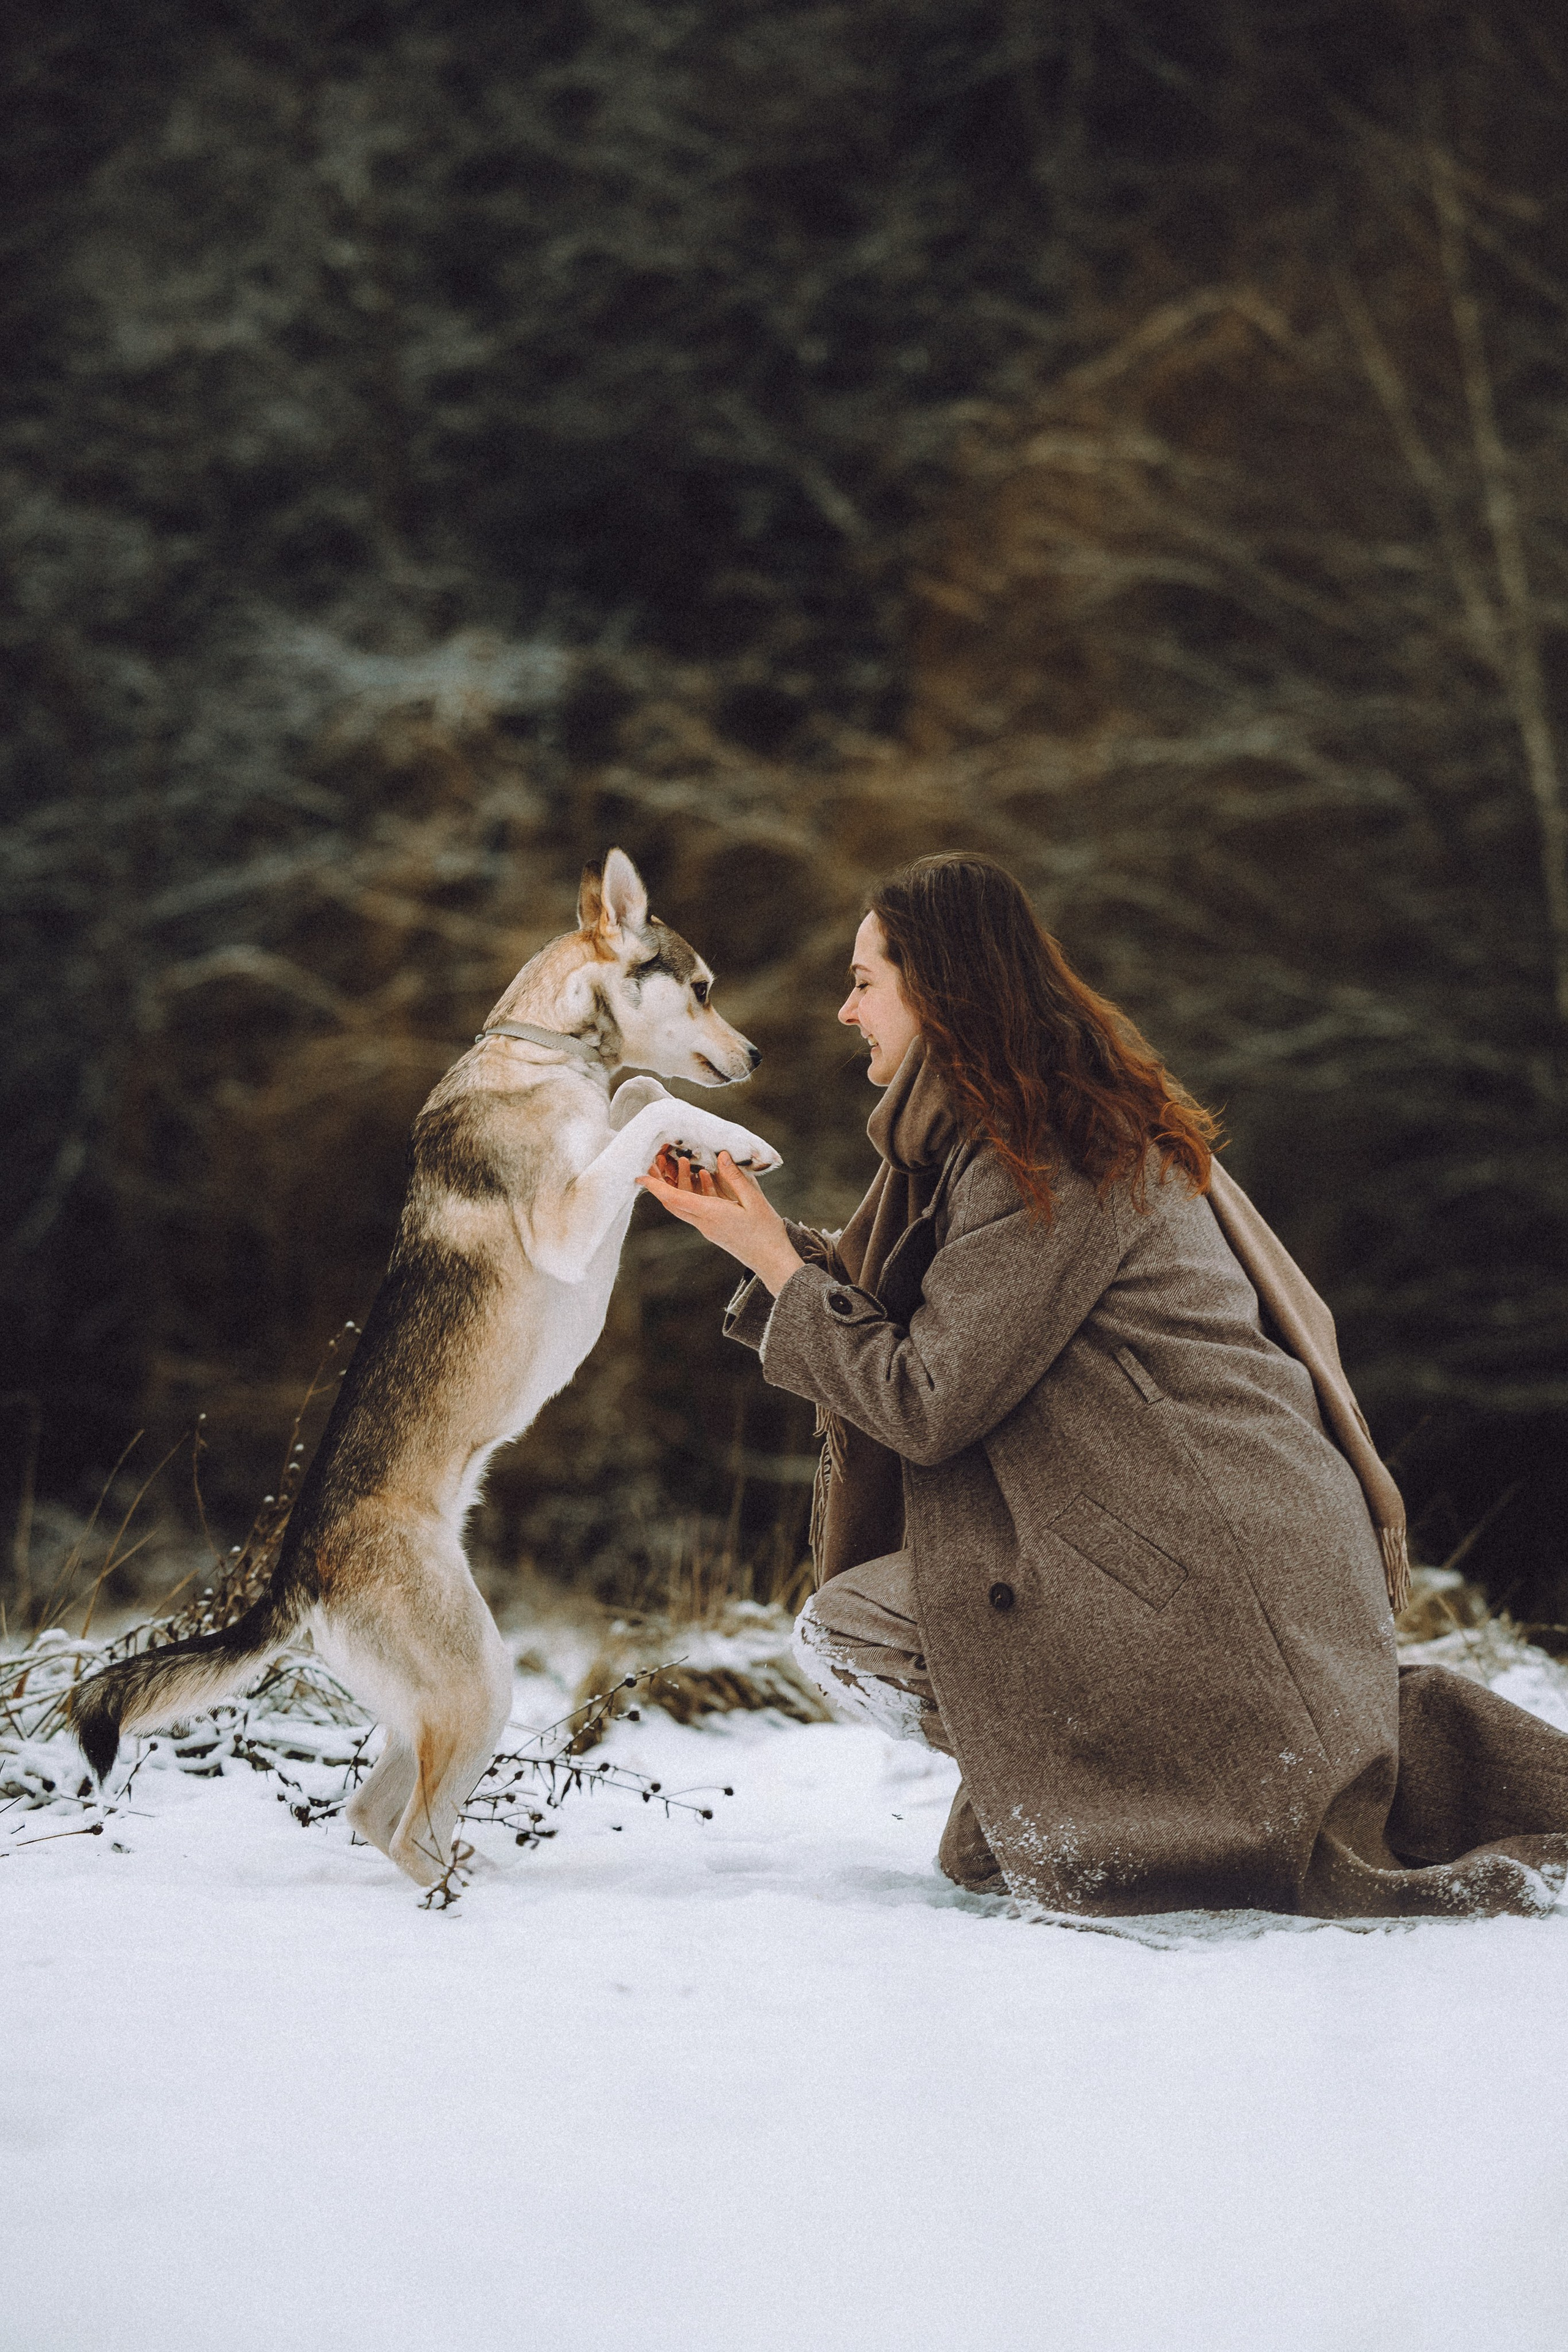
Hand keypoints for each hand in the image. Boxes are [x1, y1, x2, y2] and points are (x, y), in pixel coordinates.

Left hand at [634, 1149, 804, 1295]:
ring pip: (685, 1205)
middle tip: (659, 1160)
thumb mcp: (755, 1200)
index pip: (675, 1198)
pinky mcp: (715, 1228)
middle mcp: (704, 1222)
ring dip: (681, 1183)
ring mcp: (708, 1227)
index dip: (655, 1186)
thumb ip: (736, 1177)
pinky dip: (695, 1191)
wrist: (772, 1261)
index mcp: (711, 1214)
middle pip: (673, 1202)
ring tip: (686, 1161)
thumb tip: (721, 1156)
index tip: (640, 1175)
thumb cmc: (766, 1232)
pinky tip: (704, 1176)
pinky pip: (698, 1208)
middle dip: (662, 1181)